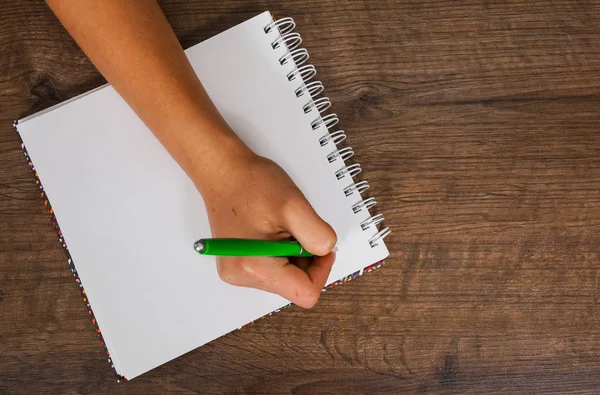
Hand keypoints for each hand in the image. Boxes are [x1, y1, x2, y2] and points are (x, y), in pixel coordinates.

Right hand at [195, 148, 336, 308]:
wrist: (224, 172)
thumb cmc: (252, 184)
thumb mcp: (294, 205)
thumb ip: (317, 235)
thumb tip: (326, 252)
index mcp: (254, 266)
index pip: (305, 292)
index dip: (321, 270)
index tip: (319, 244)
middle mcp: (241, 276)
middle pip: (294, 286)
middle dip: (305, 260)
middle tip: (297, 229)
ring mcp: (238, 273)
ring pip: (286, 278)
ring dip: (294, 255)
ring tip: (281, 227)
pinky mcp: (238, 265)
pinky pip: (274, 270)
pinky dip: (282, 253)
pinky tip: (273, 232)